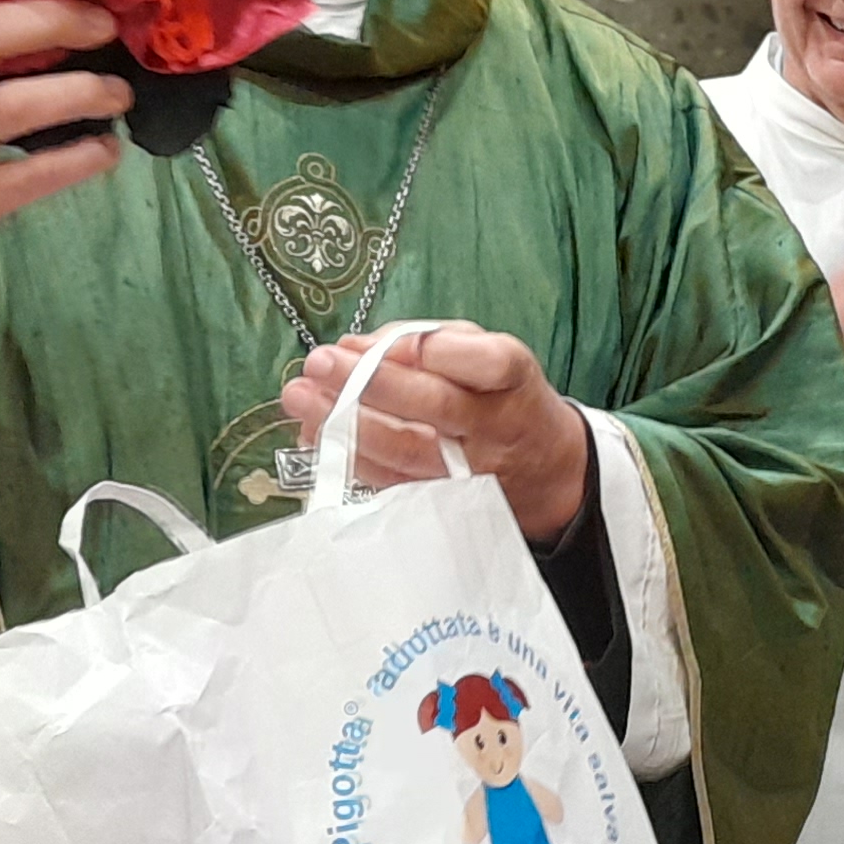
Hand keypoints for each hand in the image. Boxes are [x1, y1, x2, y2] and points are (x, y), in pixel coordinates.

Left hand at [283, 323, 591, 540]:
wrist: (544, 471)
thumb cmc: (501, 396)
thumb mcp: (484, 353)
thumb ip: (426, 341)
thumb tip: (353, 344)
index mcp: (513, 381)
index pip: (488, 363)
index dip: (436, 352)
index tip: (386, 342)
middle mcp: (495, 428)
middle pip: (437, 407)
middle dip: (371, 383)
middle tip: (319, 362)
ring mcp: (469, 472)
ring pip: (407, 453)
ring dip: (346, 425)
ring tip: (300, 398)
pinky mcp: (443, 502)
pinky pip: (392, 483)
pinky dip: (349, 460)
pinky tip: (313, 435)